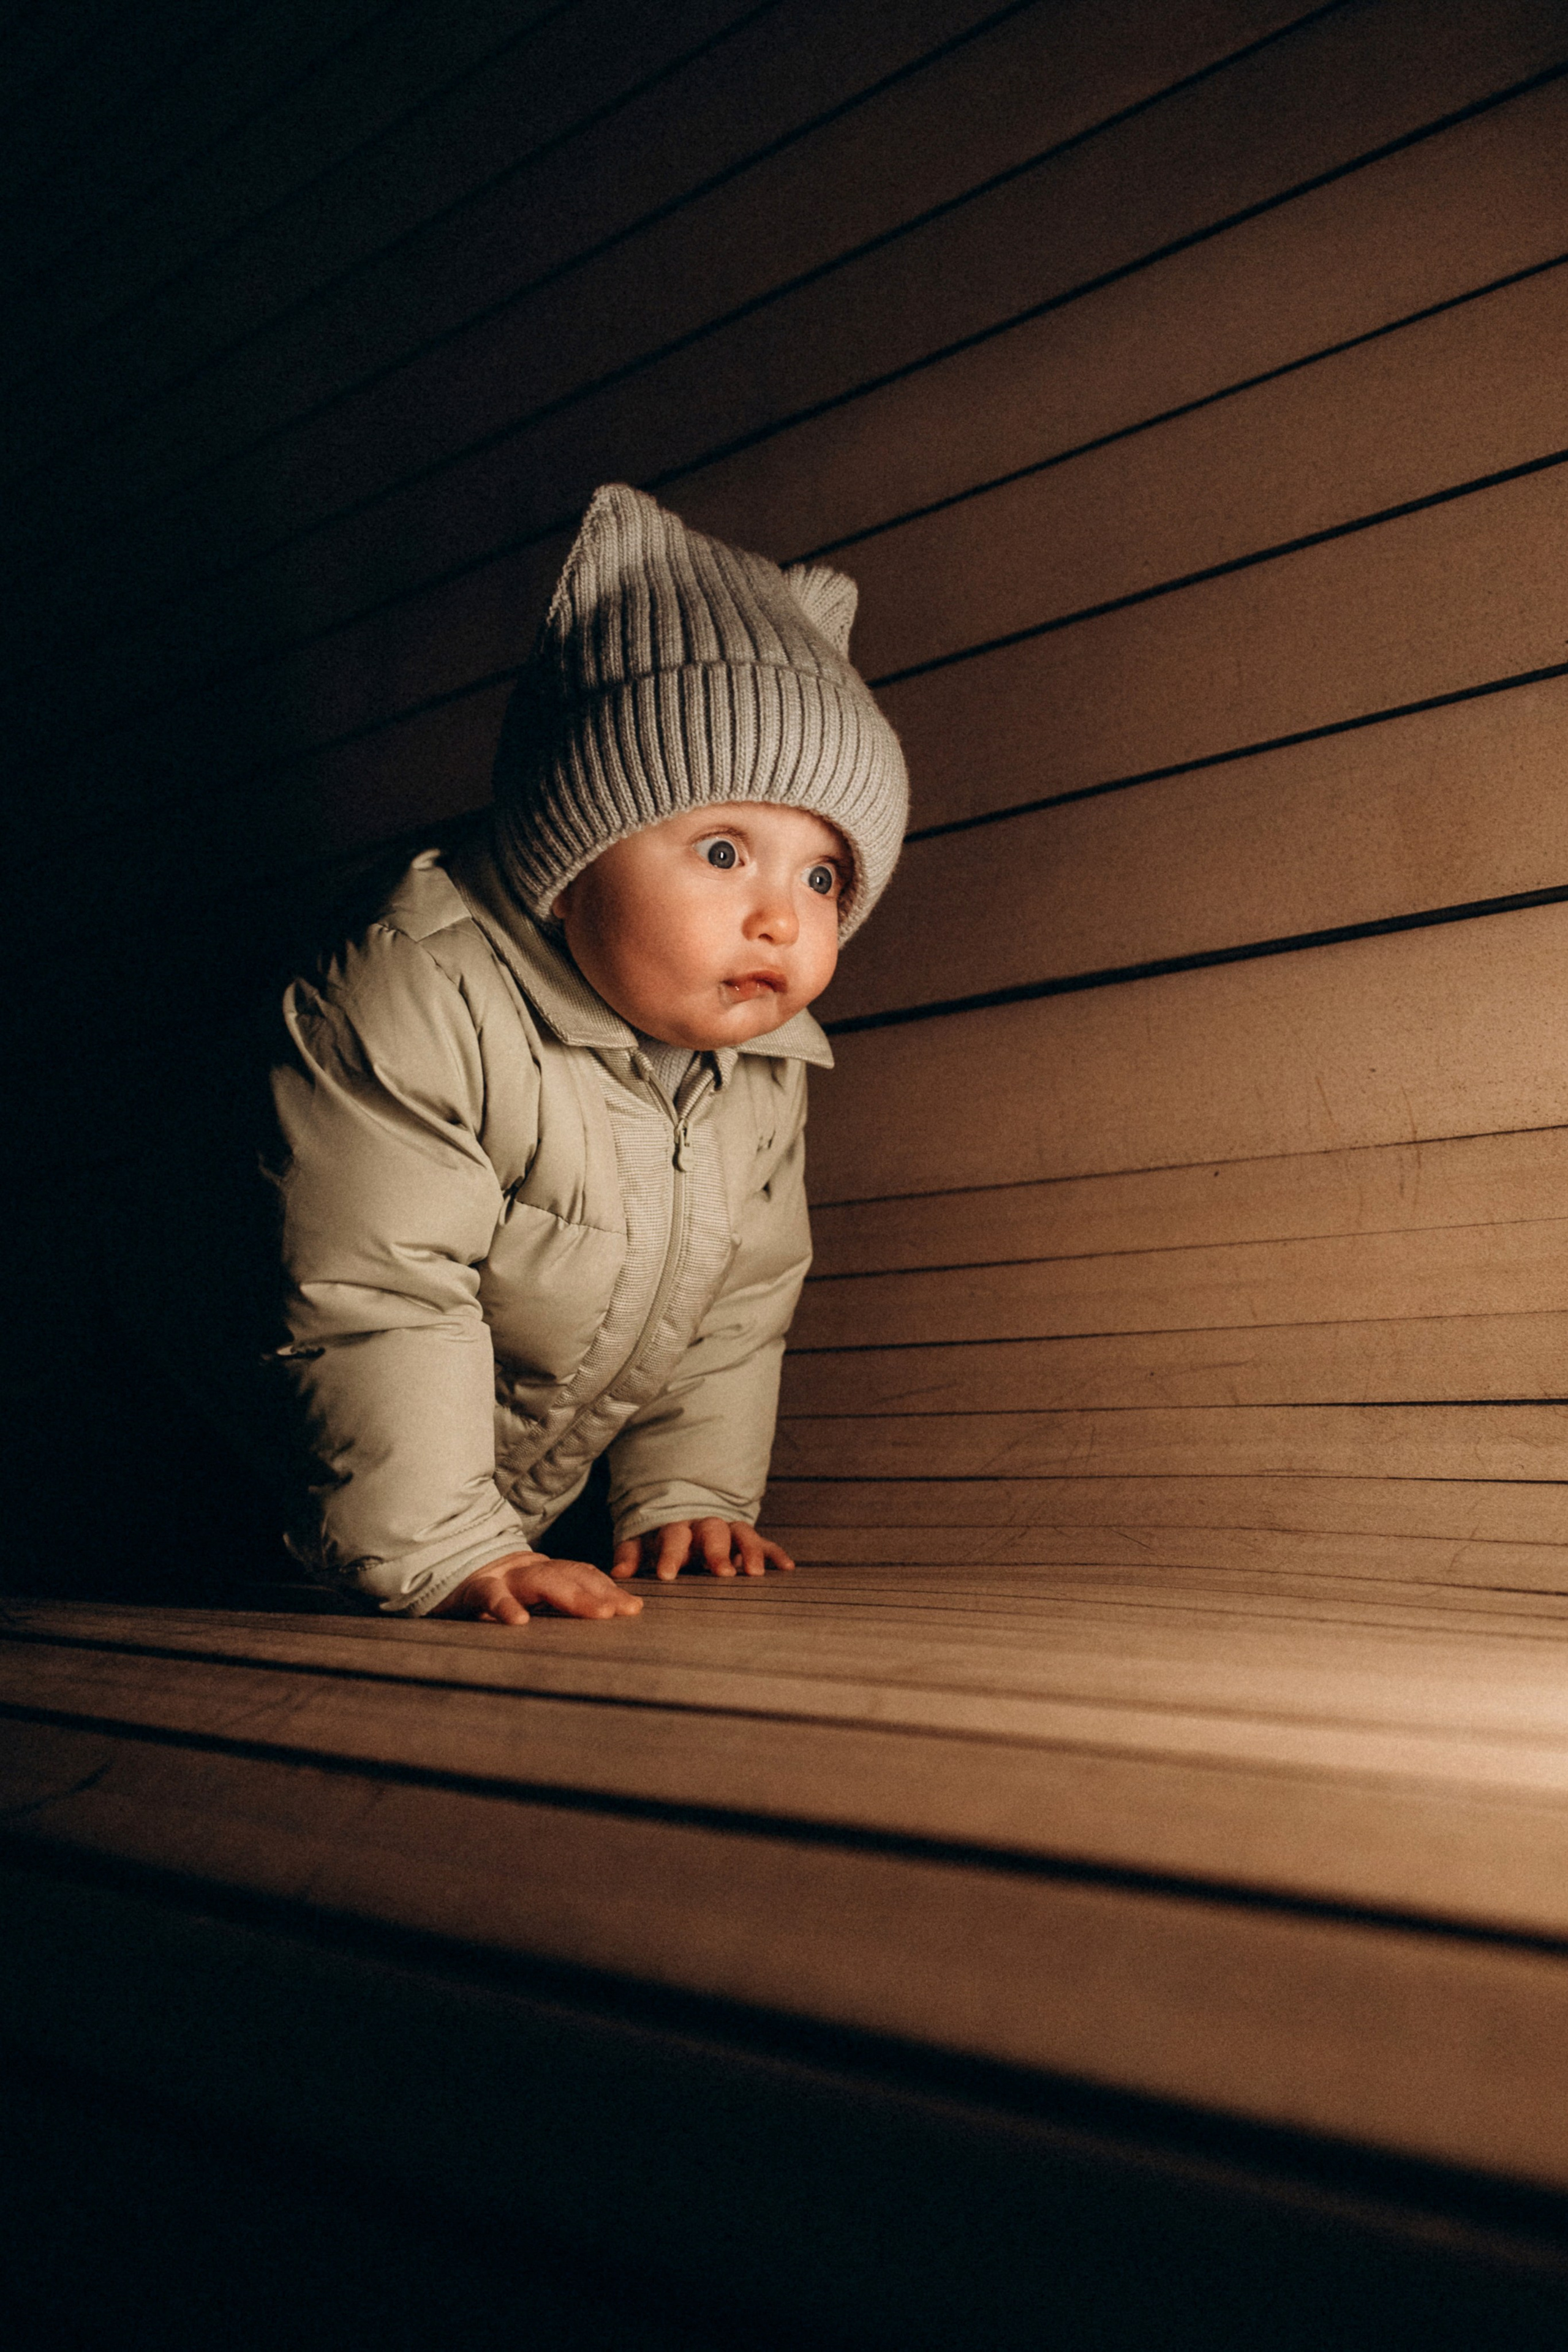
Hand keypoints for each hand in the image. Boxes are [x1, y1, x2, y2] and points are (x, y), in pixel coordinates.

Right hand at [431, 1551, 643, 1625]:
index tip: (634, 1608)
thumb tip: (597, 1621)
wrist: (440, 1569)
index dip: (609, 1588)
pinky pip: (491, 1596)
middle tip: (626, 1612)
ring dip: (572, 1597)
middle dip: (601, 1593)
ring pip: (541, 1582)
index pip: (582, 1575)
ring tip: (598, 1614)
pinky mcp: (474, 1588)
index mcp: (544, 1572)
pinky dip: (505, 1607)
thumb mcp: (525, 1596)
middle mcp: (528, 1570)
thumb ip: (553, 1603)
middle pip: (571, 1576)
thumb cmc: (490, 1591)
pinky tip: (519, 1623)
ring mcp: (502, 1576)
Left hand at [611, 1519, 795, 1582]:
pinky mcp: (747, 1538)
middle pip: (713, 1532)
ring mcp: (729, 1530)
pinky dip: (774, 1553)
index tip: (667, 1575)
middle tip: (722, 1574)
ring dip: (750, 1551)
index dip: (670, 1555)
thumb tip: (618, 1575)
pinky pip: (764, 1541)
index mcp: (678, 1526)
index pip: (673, 1537)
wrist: (687, 1508)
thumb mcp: (642, 1541)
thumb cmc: (662, 1535)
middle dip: (718, 1552)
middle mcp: (705, 1525)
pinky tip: (787, 1568)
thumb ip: (631, 1555)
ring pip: (742, 1533)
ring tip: (755, 1573)